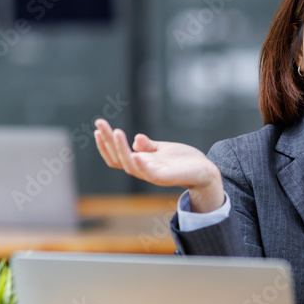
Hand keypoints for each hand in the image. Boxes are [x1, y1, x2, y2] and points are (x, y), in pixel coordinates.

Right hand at [93, 119, 224, 212]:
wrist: (205, 170)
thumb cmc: (183, 160)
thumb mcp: (162, 149)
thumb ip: (148, 146)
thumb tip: (135, 139)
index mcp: (141, 163)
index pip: (116, 156)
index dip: (105, 143)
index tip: (98, 126)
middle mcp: (143, 170)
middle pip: (118, 159)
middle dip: (107, 142)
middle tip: (100, 125)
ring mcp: (153, 175)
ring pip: (130, 166)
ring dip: (121, 150)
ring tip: (117, 133)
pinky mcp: (165, 178)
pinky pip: (148, 173)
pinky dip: (140, 165)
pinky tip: (135, 153)